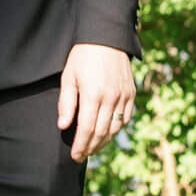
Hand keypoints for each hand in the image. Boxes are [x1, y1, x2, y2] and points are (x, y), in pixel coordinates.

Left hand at [57, 43, 134, 161]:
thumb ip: (66, 103)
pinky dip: (116, 129)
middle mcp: (111, 98)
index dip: (81, 145)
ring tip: (92, 148)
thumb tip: (64, 126)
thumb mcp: (69, 77)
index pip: (87, 128)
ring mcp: (124, 96)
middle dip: (91, 147)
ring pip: (115, 128)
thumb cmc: (83, 57)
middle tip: (80, 156)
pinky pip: (126, 118)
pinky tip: (107, 134)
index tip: (74, 156)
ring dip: (104, 141)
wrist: (107, 39)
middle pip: (102, 132)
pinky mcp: (131, 94)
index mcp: (93, 94)